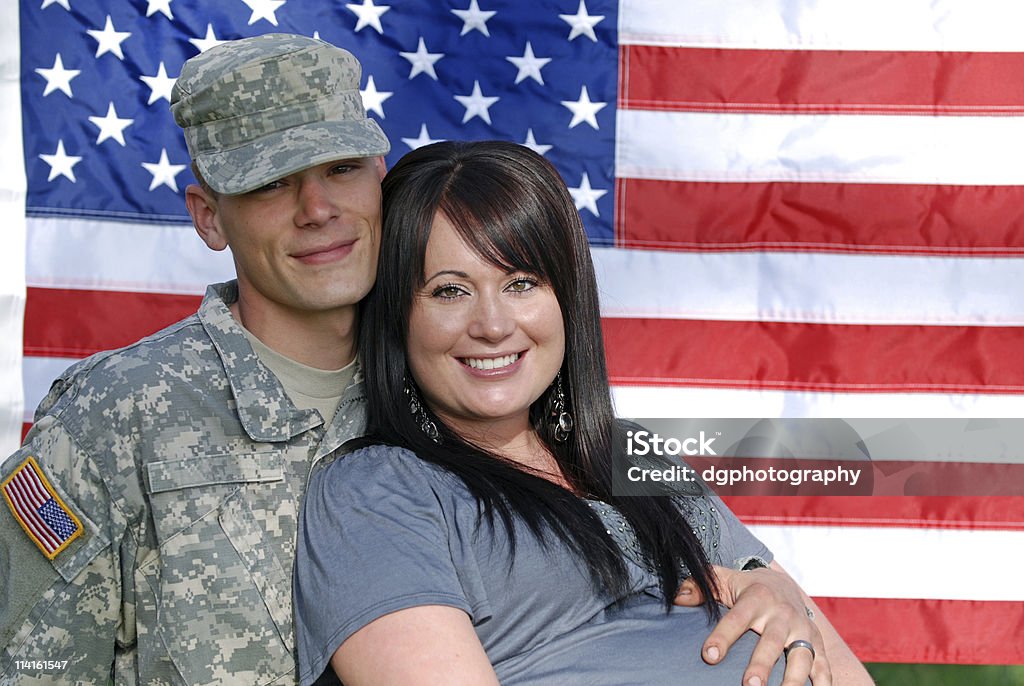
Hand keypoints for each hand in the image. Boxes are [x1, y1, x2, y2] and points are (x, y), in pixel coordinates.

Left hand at [675, 565, 830, 685]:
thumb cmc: (746, 588)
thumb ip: (700, 587)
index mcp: (757, 598)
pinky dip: (824, 682)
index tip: (709, 656)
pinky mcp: (818, 643)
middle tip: (750, 685)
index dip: (723, 636)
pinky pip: (824, 665)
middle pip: (772, 641)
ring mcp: (803, 630)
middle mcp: (782, 614)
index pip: (737, 618)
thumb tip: (676, 596)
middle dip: (762, 664)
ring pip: (802, 656)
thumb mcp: (723, 580)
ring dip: (794, 680)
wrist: (783, 584)